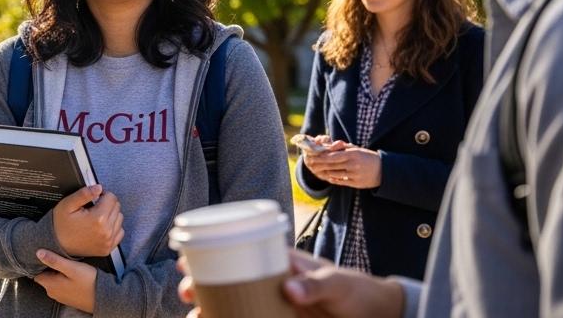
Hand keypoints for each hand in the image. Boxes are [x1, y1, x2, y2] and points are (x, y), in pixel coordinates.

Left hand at [34, 249, 96, 311]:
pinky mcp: (68, 297)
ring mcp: (60, 296)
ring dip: (57, 273)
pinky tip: (72, 274)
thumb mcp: (71, 268)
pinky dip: (63, 279)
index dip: (40, 263)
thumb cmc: (88, 282)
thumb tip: (38, 252)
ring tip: (67, 264)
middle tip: (60, 257)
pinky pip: (60, 286)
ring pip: (53, 281)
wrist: (104, 298)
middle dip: (49, 267)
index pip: (36, 272)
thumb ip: (54, 260)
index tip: (48, 254)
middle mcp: (52, 292)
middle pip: (44, 276)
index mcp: (50, 285)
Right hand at [51, 184, 123, 257]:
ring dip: (111, 215)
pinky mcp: (108, 248)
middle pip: (117, 207)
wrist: (57, 246)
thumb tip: (99, 188)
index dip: (103, 194)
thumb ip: (83, 194)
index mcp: (98, 218)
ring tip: (97, 217)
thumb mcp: (67, 205)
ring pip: (120, 219)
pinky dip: (113, 227)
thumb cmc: (61, 224)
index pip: (112, 198)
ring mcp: (108, 241)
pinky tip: (102, 227)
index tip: (95, 198)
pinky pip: (120, 232)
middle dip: (107, 204)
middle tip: (94, 207)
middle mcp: (107, 231)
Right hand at [178, 250, 402, 317]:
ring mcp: (273, 305)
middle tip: (185, 292)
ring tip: (194, 317)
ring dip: (211, 309)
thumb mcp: (338, 284)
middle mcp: (270, 283)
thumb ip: (316, 284)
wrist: (377, 317)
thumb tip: (289, 289)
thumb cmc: (357, 292)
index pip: (238, 251)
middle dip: (201, 285)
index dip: (209, 253)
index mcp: (279, 262)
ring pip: (234, 304)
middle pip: (228, 280)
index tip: (187, 260)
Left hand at [305, 143, 381, 188]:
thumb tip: (330, 145)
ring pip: (334, 174)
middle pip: (331, 165)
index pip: (333, 156)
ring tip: (318, 169)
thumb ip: (343, 147)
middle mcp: (353, 165)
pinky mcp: (355, 183)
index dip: (321, 156)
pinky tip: (328, 176)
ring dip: (325, 171)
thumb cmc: (367, 157)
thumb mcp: (357, 150)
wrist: (383, 171)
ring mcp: (354, 175)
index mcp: (353, 154)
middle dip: (320, 164)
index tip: (313, 155)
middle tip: (312, 163)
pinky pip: (340, 181)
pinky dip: (332, 178)